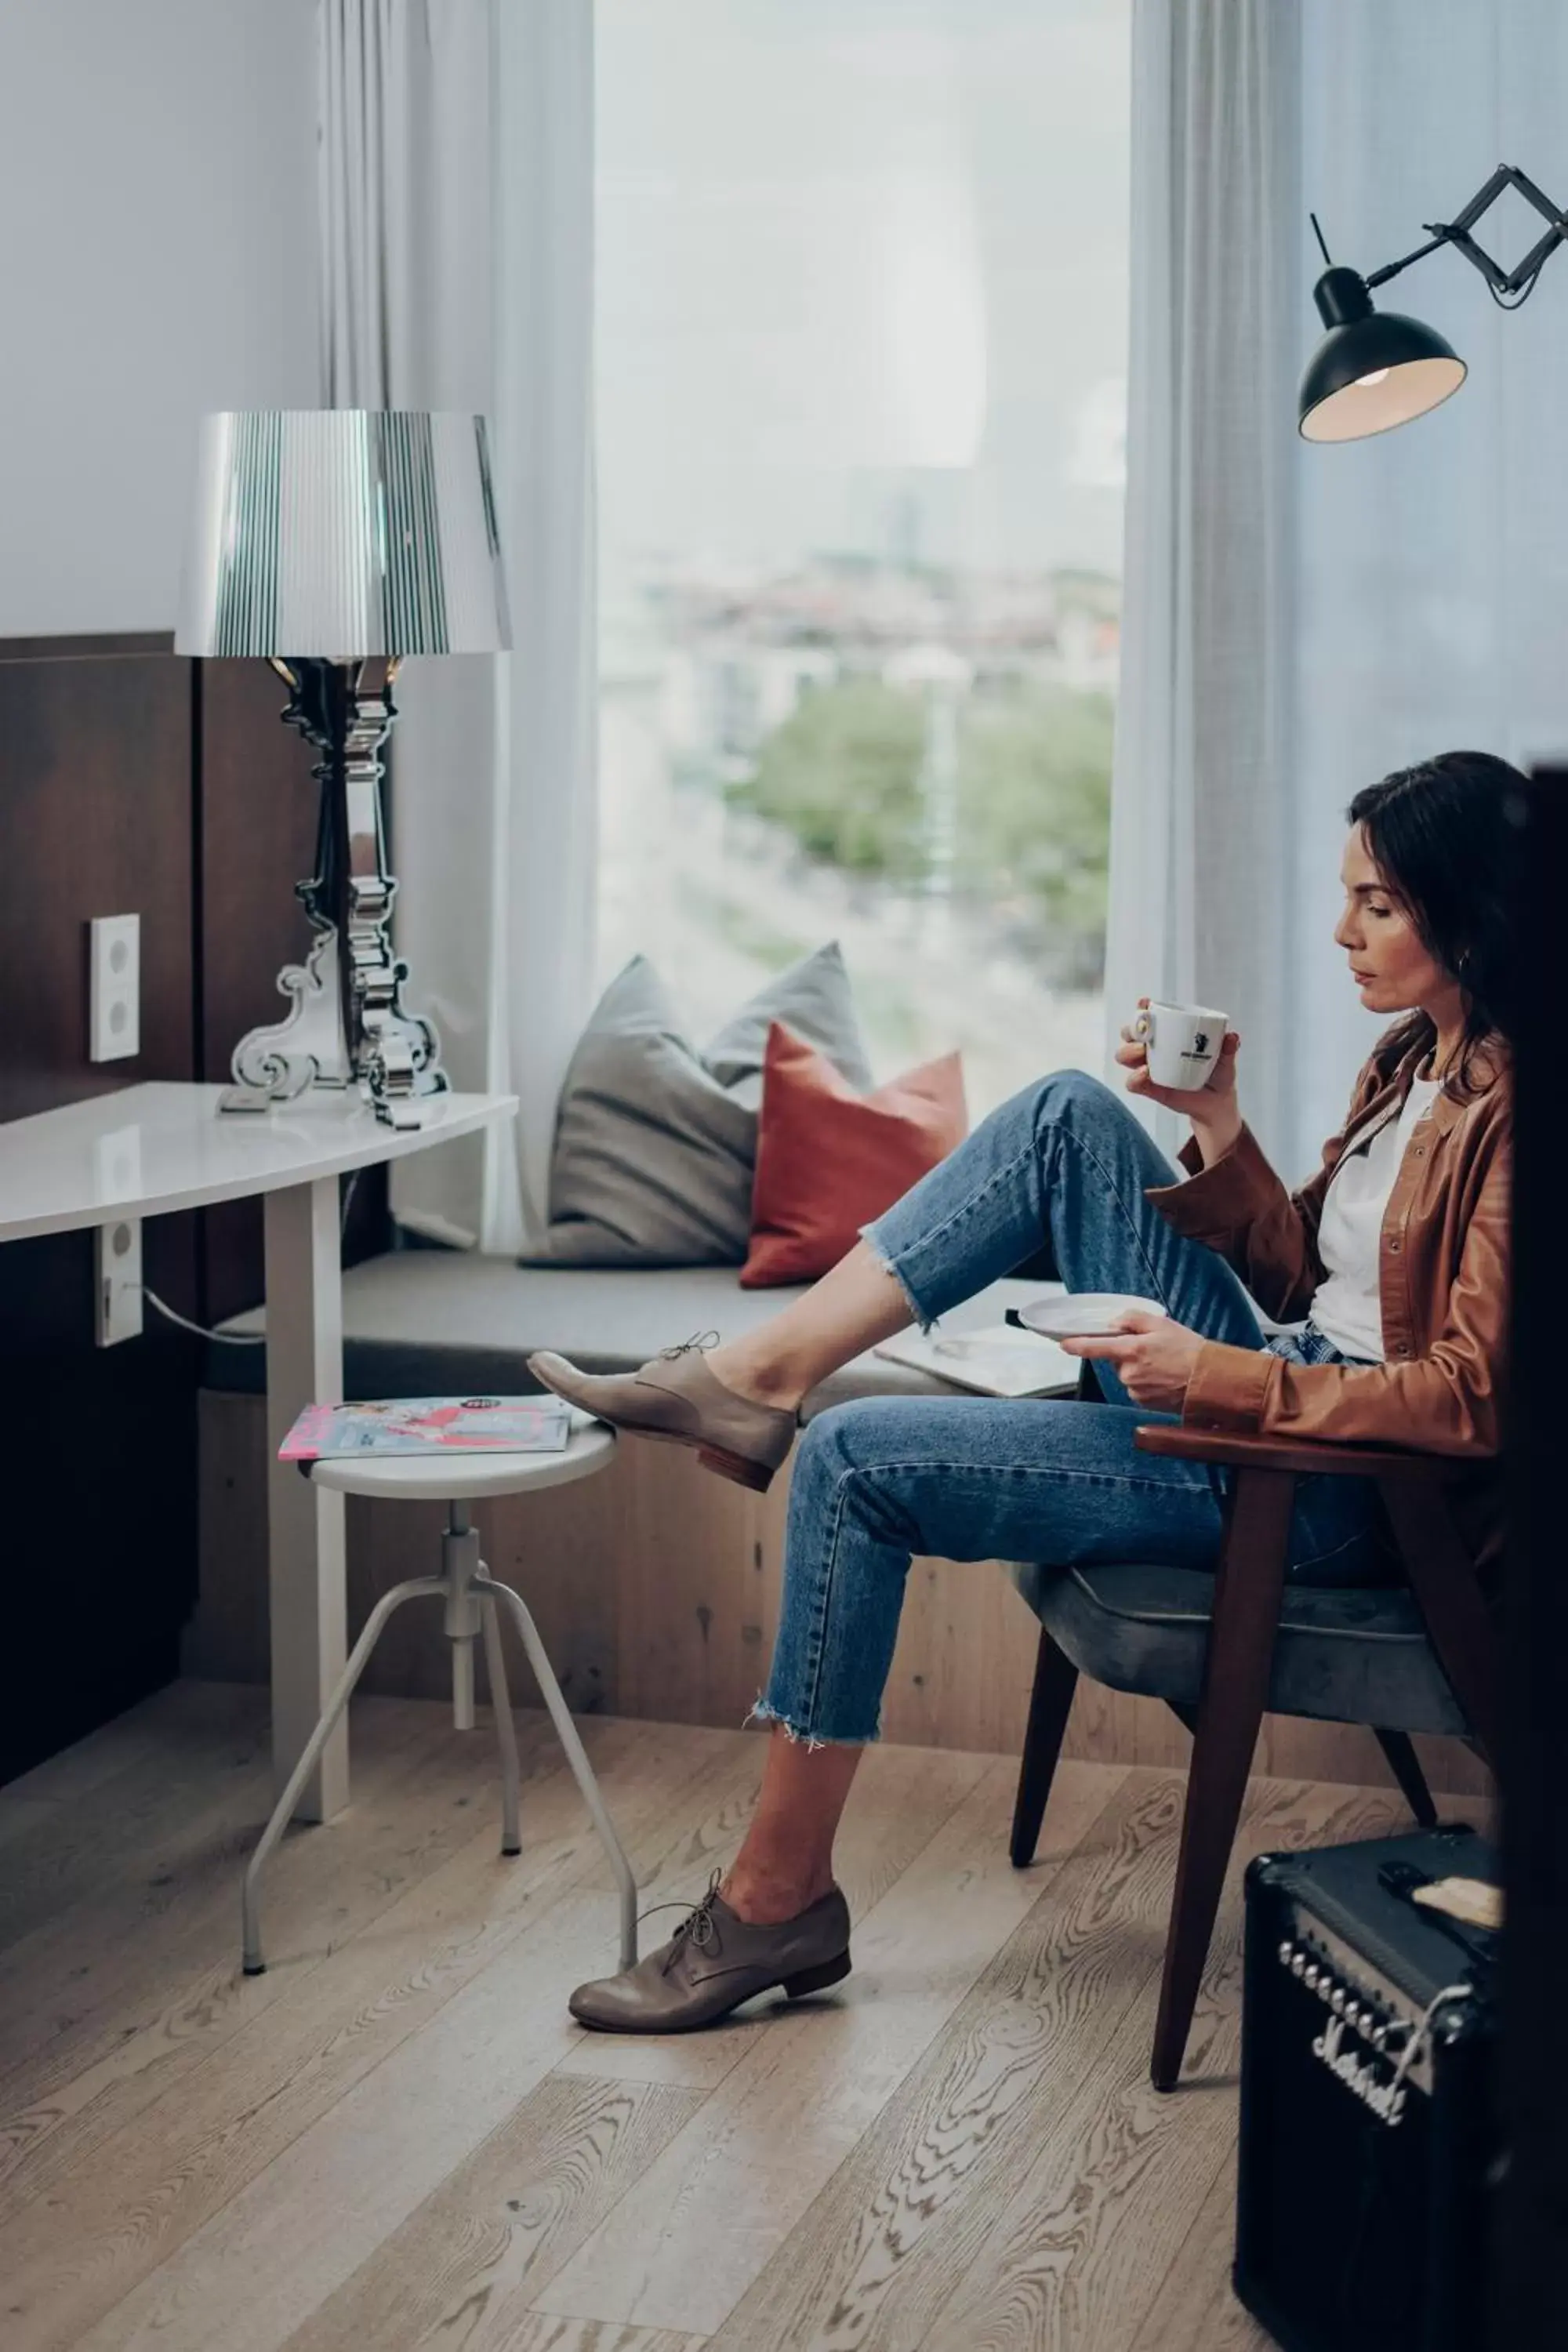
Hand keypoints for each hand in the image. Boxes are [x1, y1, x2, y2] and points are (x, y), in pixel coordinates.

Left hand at [1059, 1308, 1206, 1411]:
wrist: (1209, 1380)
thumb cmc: (1188, 1349)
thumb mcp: (1161, 1324)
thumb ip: (1132, 1319)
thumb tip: (1113, 1324)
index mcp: (1131, 1350)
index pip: (1095, 1348)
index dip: (1077, 1345)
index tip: (1064, 1344)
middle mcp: (1129, 1372)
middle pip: (1116, 1361)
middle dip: (1128, 1354)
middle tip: (1153, 1350)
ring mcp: (1135, 1390)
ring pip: (1127, 1375)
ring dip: (1138, 1369)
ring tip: (1164, 1365)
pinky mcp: (1143, 1402)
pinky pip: (1136, 1388)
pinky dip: (1146, 1383)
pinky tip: (1164, 1378)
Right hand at [1116, 998, 1241, 1136]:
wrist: (1216, 1103)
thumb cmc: (1218, 1074)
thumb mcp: (1226, 1059)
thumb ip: (1228, 1048)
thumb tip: (1232, 1036)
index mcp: (1169, 1035)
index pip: (1150, 1017)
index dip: (1143, 1008)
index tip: (1145, 1003)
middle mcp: (1154, 1048)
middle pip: (1130, 1033)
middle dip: (1131, 1030)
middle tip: (1143, 1035)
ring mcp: (1148, 1068)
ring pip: (1124, 1055)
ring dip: (1129, 1052)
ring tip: (1143, 1055)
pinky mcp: (1148, 1088)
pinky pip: (1133, 1083)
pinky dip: (1135, 1078)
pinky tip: (1146, 1074)